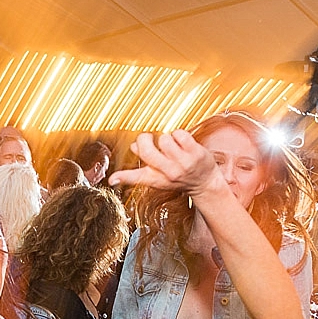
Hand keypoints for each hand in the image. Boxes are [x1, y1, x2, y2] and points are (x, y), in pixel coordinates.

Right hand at [108, 130, 223, 198]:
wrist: (205, 184)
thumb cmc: (180, 179)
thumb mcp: (159, 176)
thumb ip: (145, 164)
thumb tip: (133, 147)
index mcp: (155, 178)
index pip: (136, 178)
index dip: (122, 177)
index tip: (112, 179)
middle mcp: (168, 172)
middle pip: (147, 150)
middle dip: (144, 138)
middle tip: (148, 138)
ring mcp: (183, 163)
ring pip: (164, 139)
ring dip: (166, 138)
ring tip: (172, 145)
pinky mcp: (195, 154)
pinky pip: (179, 134)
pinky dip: (179, 134)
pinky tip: (182, 142)